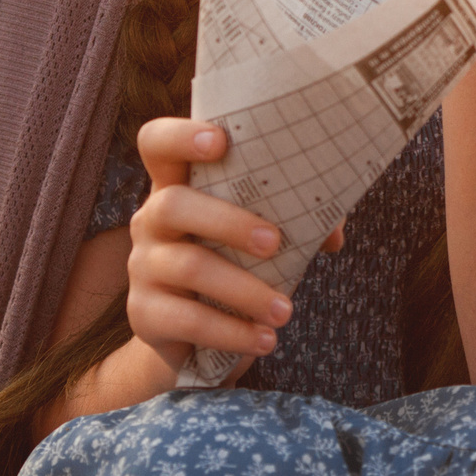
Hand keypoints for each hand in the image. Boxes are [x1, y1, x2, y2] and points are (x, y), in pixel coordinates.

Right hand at [126, 118, 340, 374]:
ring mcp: (143, 267)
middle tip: (276, 244)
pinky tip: (264, 339)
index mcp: (179, 186)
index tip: (220, 141)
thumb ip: (295, 220)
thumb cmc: (235, 265)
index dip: (180, 135)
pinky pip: (186, 319)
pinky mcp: (144, 313)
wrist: (192, 339)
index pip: (157, 143)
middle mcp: (151, 219)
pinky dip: (232, 332)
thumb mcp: (258, 236)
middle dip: (230, 222)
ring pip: (189, 266)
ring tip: (286, 311)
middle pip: (174, 204)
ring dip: (245, 290)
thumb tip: (332, 234)